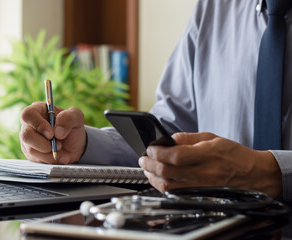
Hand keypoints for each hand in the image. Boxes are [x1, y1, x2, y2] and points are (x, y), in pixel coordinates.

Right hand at [20, 101, 85, 163]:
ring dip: (49, 154)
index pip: (28, 115)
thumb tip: (58, 132)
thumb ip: (68, 118)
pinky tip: (62, 158)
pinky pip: (36, 160)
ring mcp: (28, 141)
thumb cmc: (72, 126)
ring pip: (31, 150)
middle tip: (59, 145)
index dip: (38, 125)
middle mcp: (29, 125)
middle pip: (26, 135)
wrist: (75, 144)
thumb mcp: (76, 117)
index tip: (51, 134)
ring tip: (63, 151)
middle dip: (44, 143)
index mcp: (37, 110)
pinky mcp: (31, 154)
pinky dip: (51, 160)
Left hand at [138, 132, 281, 197]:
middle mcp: (203, 173)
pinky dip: (163, 187)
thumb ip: (188, 138)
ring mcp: (201, 187)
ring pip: (169, 186)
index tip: (150, 148)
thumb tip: (168, 138)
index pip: (175, 155)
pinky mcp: (200, 196)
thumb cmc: (234, 155)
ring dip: (153, 178)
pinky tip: (158, 180)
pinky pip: (176, 194)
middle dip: (149, 164)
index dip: (158, 152)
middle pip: (168, 171)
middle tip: (143, 159)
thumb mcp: (212, 138)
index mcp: (206, 154)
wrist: (254, 175)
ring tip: (147, 169)